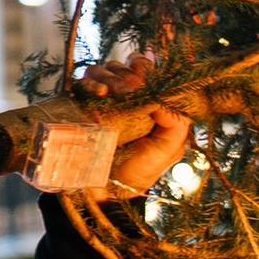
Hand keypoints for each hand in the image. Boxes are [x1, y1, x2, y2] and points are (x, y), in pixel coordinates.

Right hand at [75, 70, 249, 205]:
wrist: (104, 192)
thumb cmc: (139, 172)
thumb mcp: (169, 149)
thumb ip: (177, 122)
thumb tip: (163, 96)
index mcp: (150, 104)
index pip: (148, 70)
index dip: (144, 66)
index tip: (140, 73)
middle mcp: (127, 99)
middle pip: (124, 65)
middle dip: (125, 72)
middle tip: (125, 87)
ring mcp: (103, 101)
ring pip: (104, 69)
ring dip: (107, 75)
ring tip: (107, 93)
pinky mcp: (82, 105)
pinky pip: (84, 82)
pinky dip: (90, 81)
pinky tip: (97, 93)